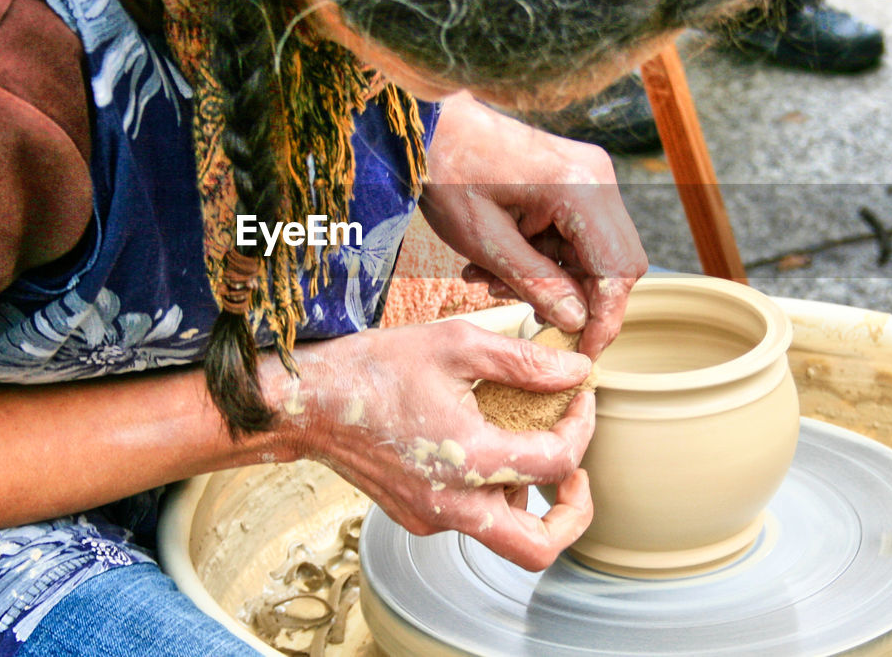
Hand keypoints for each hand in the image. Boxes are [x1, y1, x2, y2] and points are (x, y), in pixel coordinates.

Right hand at [275, 321, 595, 570]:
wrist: (308, 402)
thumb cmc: (374, 368)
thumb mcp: (456, 345)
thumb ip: (524, 361)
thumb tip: (577, 370)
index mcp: (469, 462)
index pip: (557, 462)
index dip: (583, 427)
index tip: (580, 399)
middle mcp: (452, 505)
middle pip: (537, 547)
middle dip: (572, 515)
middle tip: (577, 476)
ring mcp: (430, 517)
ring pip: (502, 534)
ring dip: (527, 498)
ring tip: (523, 444)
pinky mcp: (414, 515)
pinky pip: (469, 517)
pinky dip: (488, 490)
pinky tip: (479, 444)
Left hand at [420, 93, 647, 356]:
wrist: (430, 126)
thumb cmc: (448, 174)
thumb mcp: (486, 241)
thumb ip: (536, 283)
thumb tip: (576, 321)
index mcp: (579, 189)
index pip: (618, 271)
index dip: (605, 319)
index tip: (583, 352)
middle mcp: (597, 178)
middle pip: (616, 263)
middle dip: (575, 297)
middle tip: (526, 312)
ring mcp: (588, 176)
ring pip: (593, 253)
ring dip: (551, 279)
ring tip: (491, 281)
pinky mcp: (573, 179)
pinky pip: (575, 234)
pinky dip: (544, 258)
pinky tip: (499, 263)